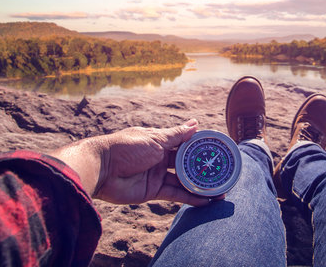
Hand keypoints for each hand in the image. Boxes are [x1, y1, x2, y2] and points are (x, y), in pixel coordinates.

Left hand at [50, 119, 212, 205]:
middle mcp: (160, 158)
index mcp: (160, 141)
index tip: (218, 150)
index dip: (200, 147)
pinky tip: (206, 201)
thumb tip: (196, 124)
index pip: (185, 143)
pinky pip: (175, 194)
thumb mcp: (155, 139)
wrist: (101, 169)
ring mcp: (157, 175)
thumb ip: (176, 135)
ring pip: (183, 181)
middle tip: (223, 173)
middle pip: (186, 163)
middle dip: (203, 168)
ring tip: (220, 190)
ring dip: (200, 186)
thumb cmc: (126, 148)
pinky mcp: (153, 191)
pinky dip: (190, 198)